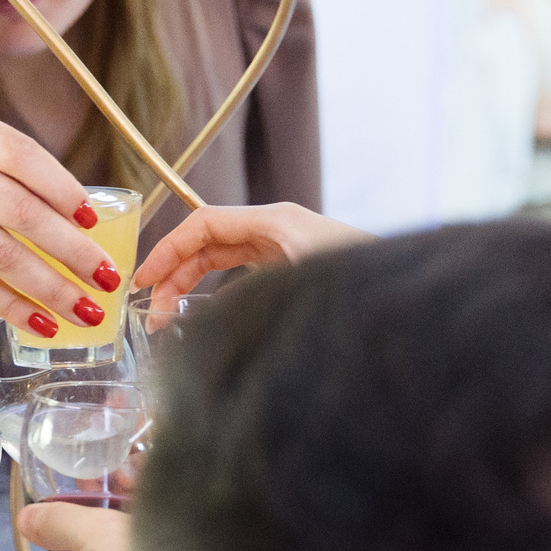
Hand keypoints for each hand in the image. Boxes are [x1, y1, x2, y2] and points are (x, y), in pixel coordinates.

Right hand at [0, 111, 118, 342]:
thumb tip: (54, 208)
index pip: (25, 157)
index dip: (65, 189)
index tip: (94, 218)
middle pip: (24, 210)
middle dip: (73, 250)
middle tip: (107, 276)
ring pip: (1, 252)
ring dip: (49, 286)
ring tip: (83, 310)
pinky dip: (8, 304)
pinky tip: (37, 322)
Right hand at [131, 203, 371, 309]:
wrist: (409, 298)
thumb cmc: (364, 289)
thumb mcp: (302, 290)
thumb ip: (251, 300)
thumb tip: (202, 327)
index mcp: (276, 223)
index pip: (203, 225)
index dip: (167, 251)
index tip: (142, 282)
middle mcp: (278, 228)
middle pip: (207, 242)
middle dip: (172, 274)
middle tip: (150, 314)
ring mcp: (286, 246)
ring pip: (221, 258)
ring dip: (189, 285)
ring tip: (166, 321)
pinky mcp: (293, 265)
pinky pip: (240, 270)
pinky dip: (214, 290)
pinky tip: (201, 316)